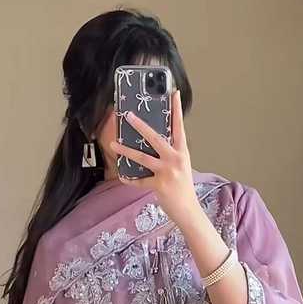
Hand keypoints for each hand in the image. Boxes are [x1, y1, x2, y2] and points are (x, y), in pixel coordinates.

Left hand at [109, 89, 196, 220]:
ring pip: (143, 157)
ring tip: (113, 144)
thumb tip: (155, 142)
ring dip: (126, 150)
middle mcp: (175, 159)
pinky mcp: (159, 185)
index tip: (174, 93)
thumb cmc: (183, 187)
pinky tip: (122, 176)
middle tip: (129, 115)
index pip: (179, 127)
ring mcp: (167, 172)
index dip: (177, 110)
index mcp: (182, 152)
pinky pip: (139, 181)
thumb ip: (171, 153)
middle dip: (141, 126)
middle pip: (156, 138)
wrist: (188, 210)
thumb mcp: (181, 166)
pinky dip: (129, 179)